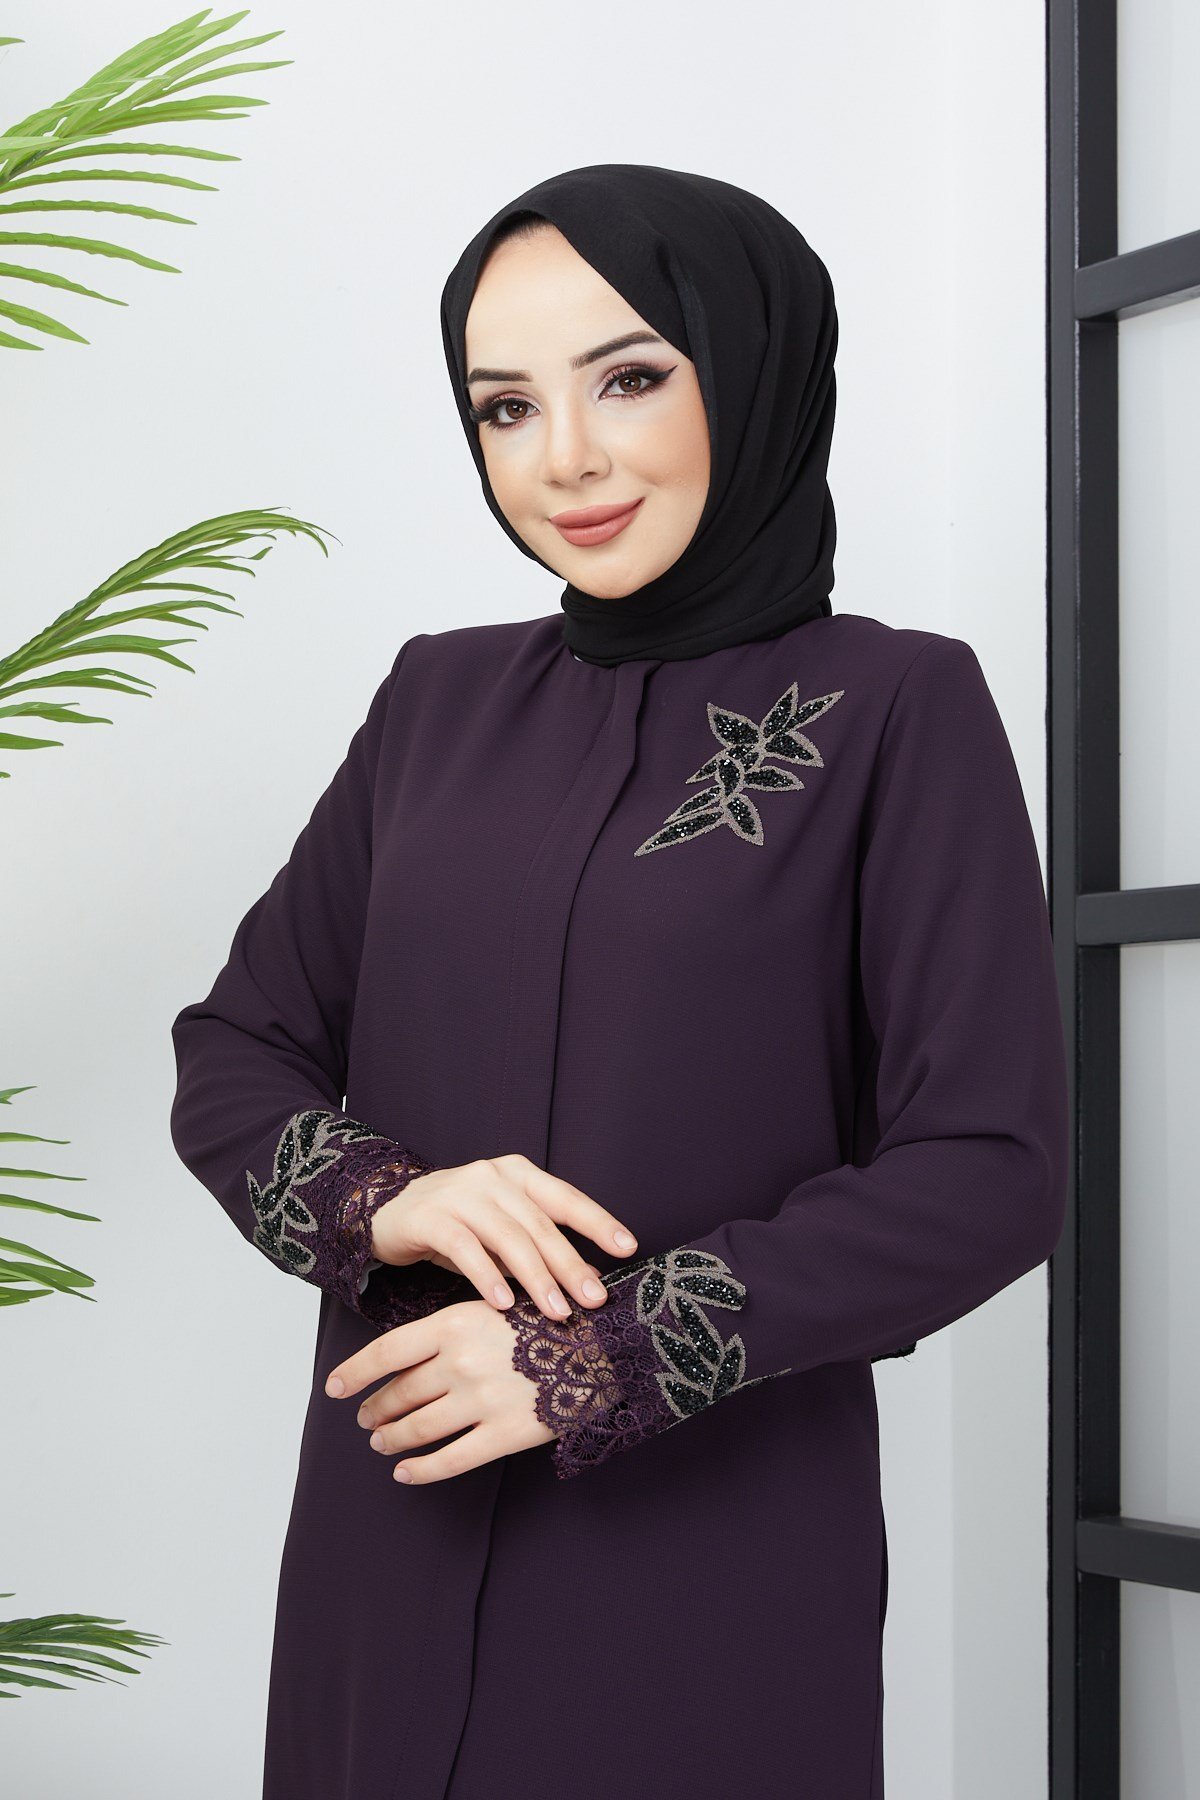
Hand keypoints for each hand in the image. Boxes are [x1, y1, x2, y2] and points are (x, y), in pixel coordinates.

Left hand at [325, 1298, 556, 1483]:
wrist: (603, 1345)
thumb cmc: (545, 1321)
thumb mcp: (493, 1304)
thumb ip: (450, 1327)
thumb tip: (407, 1353)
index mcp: (455, 1323)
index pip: (386, 1352)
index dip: (355, 1372)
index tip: (333, 1386)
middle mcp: (461, 1362)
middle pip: (399, 1393)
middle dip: (375, 1409)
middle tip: (364, 1418)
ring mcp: (482, 1401)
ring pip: (419, 1428)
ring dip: (393, 1438)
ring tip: (382, 1442)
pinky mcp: (504, 1434)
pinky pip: (451, 1460)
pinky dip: (421, 1470)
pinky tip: (406, 1473)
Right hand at [371, 1152, 637, 1322]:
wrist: (387, 1211)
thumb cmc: (457, 1225)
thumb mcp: (501, 1231)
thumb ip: (537, 1247)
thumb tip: (588, 1280)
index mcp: (518, 1174)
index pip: (565, 1198)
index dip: (598, 1222)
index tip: (628, 1247)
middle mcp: (493, 1175)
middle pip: (540, 1224)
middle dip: (570, 1264)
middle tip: (594, 1299)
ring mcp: (460, 1192)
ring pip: (508, 1236)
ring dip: (535, 1277)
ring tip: (557, 1311)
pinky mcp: (429, 1216)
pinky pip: (464, 1247)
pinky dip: (486, 1276)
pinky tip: (503, 1303)